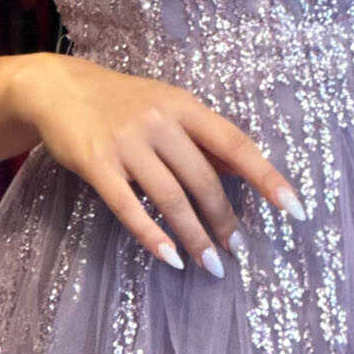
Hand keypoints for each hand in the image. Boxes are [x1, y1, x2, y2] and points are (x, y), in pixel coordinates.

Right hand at [11, 52, 304, 276]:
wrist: (60, 89)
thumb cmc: (123, 103)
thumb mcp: (168, 107)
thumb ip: (203, 138)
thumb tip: (247, 171)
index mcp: (184, 106)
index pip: (235, 144)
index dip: (266, 177)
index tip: (294, 208)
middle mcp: (159, 122)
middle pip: (203, 180)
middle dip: (225, 220)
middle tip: (238, 251)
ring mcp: (127, 143)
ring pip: (171, 198)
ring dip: (194, 237)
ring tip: (211, 265)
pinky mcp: (97, 164)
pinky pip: (129, 207)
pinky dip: (153, 236)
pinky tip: (170, 258)